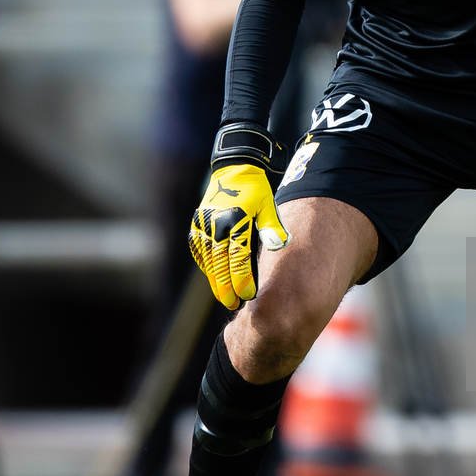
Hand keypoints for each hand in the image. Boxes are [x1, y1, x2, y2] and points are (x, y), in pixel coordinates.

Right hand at [188, 124, 289, 308]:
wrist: (234, 170)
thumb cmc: (256, 191)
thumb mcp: (268, 206)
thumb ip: (272, 227)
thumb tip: (278, 246)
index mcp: (235, 221)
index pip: (237, 259)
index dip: (242, 280)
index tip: (248, 295)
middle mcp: (215, 225)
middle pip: (219, 265)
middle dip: (226, 288)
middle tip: (233, 305)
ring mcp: (202, 226)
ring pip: (208, 261)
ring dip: (215, 281)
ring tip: (225, 297)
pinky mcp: (196, 226)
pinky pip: (200, 253)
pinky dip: (207, 268)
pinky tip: (215, 279)